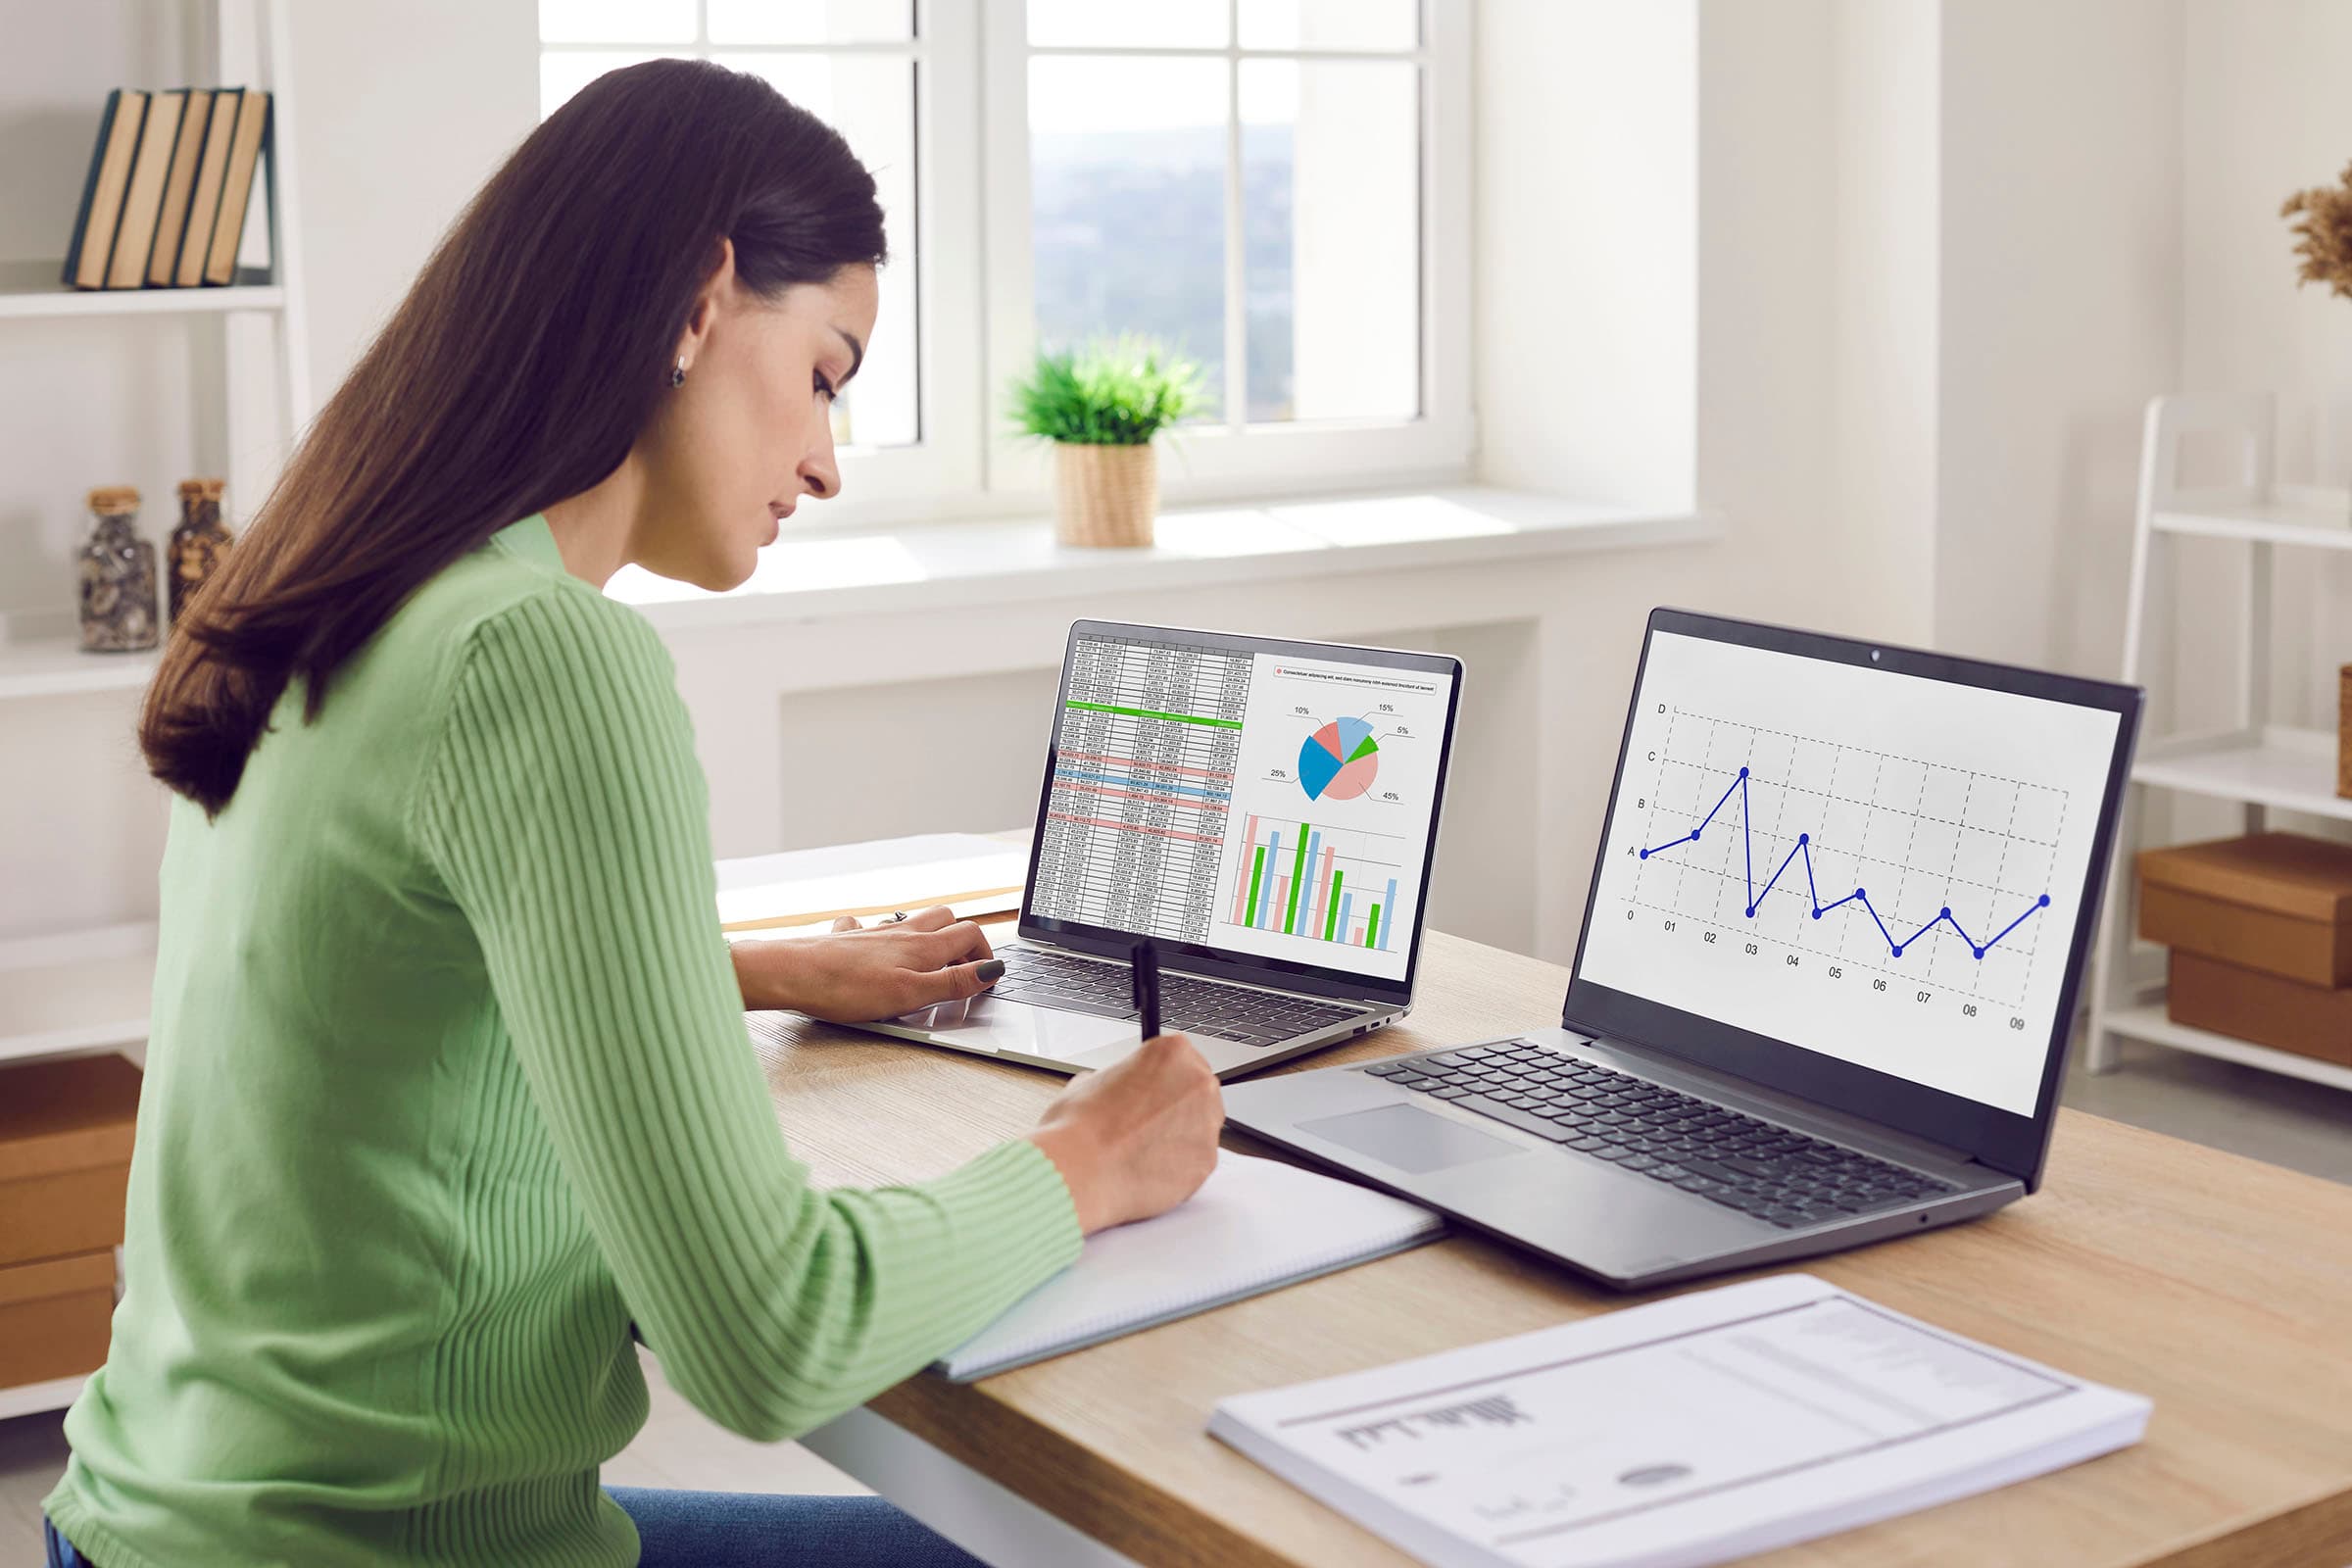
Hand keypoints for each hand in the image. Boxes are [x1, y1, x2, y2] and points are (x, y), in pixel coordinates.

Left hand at [732, 905, 1002, 1022]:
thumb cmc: (846, 987)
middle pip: (946, 918)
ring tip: (927, 960)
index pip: (970, 934)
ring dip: (927, 935)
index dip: (985, 953)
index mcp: (922, 946)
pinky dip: (878, 935)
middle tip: (962, 967)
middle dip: (961, 937)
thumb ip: (951, 983)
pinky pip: (867, 927)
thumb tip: (989, 972)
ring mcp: (873, 934)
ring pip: (911, 921)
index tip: (986, 976)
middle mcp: (901, 933)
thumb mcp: (909, 995)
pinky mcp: (846, 939)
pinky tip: (871, 948)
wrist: (792, 972)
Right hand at [1025, 1033, 1223, 1233]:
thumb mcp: (1088, 1080)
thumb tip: (1114, 1088)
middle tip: (1143, 1123)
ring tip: (1140, 1149)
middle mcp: (1198, 1084)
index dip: (1160, 1078)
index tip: (1149, 1090)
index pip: (1179, 1058)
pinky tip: (1148, 1168)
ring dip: (1178, 1136)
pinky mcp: (1207, 1161)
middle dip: (1174, 1107)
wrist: (1080, 1171)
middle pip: (1196, 1091)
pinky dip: (1177, 1166)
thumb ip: (1117, 1079)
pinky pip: (1196, 1160)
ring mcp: (1207, 1124)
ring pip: (1200, 1127)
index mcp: (1173, 1053)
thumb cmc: (1080, 1128)